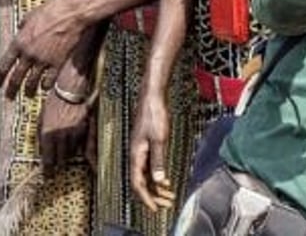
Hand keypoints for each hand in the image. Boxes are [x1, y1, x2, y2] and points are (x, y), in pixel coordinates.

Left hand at [0, 0, 88, 96]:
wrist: (72, 13)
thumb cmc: (52, 11)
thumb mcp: (30, 16)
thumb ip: (23, 26)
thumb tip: (21, 28)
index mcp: (18, 42)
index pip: (3, 66)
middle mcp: (28, 54)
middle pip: (15, 78)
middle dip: (11, 89)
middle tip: (9, 96)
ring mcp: (43, 59)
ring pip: (32, 81)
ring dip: (28, 90)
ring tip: (28, 95)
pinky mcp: (58, 61)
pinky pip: (49, 79)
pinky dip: (46, 85)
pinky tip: (45, 87)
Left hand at [38, 89, 92, 173]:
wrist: (69, 89)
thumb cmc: (53, 103)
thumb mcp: (41, 121)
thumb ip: (42, 138)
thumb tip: (43, 152)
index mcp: (47, 135)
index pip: (48, 159)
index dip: (48, 169)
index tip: (48, 175)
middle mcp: (61, 136)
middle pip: (61, 158)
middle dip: (58, 162)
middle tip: (56, 165)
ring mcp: (75, 132)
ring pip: (72, 152)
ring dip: (68, 153)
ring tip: (65, 152)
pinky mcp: (85, 128)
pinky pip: (83, 144)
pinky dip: (80, 147)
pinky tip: (82, 152)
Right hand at [129, 89, 176, 211]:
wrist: (152, 98)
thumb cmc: (154, 114)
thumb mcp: (159, 138)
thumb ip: (158, 160)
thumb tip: (159, 180)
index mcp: (136, 155)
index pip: (138, 184)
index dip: (147, 198)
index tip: (156, 207)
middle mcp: (135, 154)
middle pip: (142, 182)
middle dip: (154, 195)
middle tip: (167, 203)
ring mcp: (140, 150)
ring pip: (146, 175)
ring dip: (157, 186)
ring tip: (169, 194)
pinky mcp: (146, 145)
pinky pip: (149, 166)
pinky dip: (157, 175)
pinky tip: (166, 178)